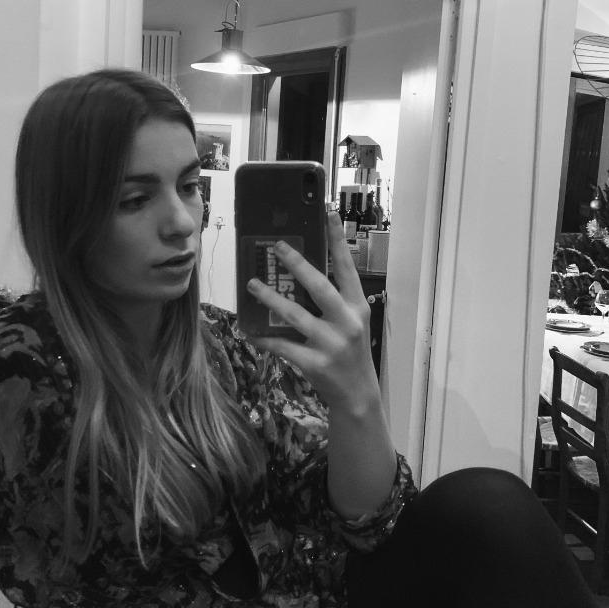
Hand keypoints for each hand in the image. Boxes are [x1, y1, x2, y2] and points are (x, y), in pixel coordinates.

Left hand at [243, 211, 377, 410]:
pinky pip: (283, 346)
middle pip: (320, 287)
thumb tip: (300, 271)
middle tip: (276, 246)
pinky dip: (264, 338)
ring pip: (295, 315)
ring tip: (251, 284)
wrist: (358, 394)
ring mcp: (331, 344)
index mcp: (357, 306)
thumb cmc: (350, 351)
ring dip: (270, 298)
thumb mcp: (351, 321)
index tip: (328, 213)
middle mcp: (348, 322)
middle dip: (297, 264)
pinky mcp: (315, 364)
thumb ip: (333, 299)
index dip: (337, 240)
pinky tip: (249, 330)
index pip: (347, 267)